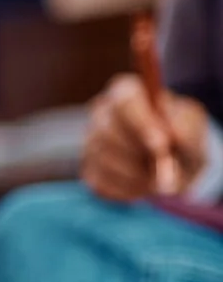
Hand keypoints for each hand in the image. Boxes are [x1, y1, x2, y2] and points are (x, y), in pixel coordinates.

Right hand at [82, 73, 208, 200]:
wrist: (174, 162)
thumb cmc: (183, 136)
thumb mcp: (193, 127)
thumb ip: (186, 128)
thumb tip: (170, 135)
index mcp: (126, 92)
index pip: (124, 101)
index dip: (141, 123)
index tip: (161, 145)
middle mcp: (102, 113)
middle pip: (108, 133)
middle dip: (140, 155)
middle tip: (167, 171)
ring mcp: (90, 142)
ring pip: (106, 161)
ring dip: (139, 176)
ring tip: (160, 178)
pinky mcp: (88, 170)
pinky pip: (104, 183)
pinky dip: (130, 189)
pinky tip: (144, 184)